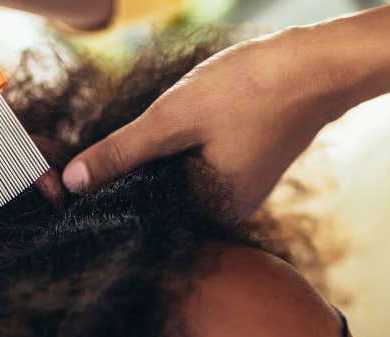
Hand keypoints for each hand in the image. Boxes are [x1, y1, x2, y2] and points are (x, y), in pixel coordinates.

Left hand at [63, 29, 358, 220]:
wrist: (316, 69)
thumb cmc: (252, 90)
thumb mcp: (174, 119)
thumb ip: (122, 152)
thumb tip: (72, 182)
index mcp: (209, 212)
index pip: (141, 210)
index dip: (107, 186)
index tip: (77, 167)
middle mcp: (225, 213)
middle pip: (158, 196)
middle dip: (133, 167)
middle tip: (132, 132)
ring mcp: (238, 193)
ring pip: (177, 177)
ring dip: (159, 152)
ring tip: (173, 121)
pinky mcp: (246, 171)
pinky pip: (199, 166)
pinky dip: (183, 145)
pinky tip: (191, 118)